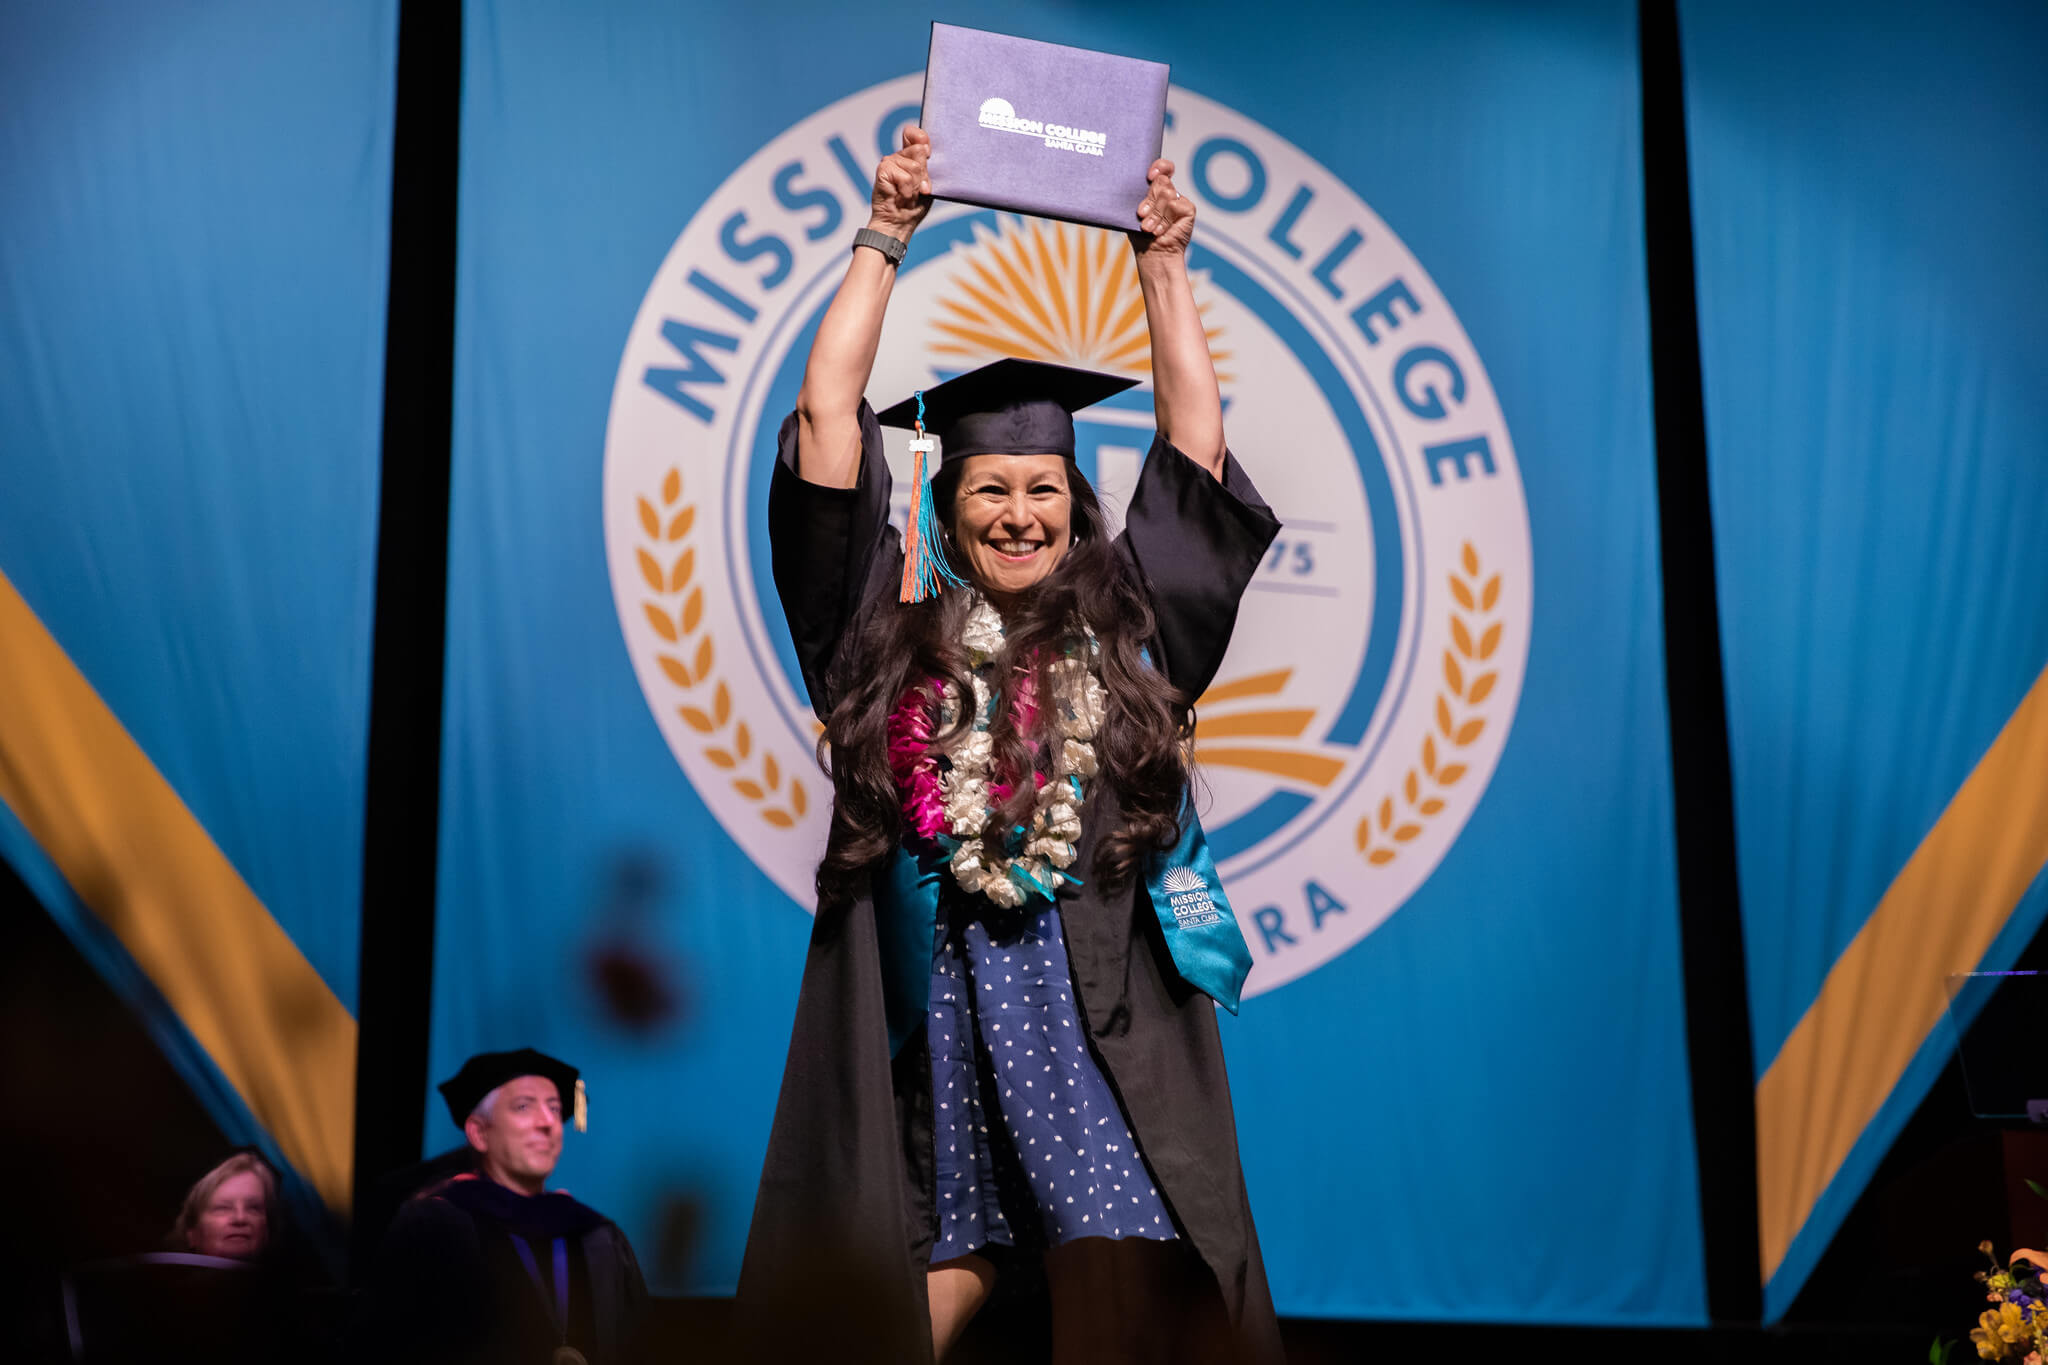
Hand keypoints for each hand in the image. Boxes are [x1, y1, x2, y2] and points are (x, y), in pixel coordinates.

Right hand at [869, 124, 933, 240]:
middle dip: (923, 174)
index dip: (922, 139)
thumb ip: (926, 166)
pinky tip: (902, 195)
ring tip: (909, 194)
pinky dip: (906, 189)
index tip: (929, 154)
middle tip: (919, 188)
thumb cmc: (914, 205)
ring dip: (915, 185)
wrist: (899, 223)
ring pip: (913, 166)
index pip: (916, 134)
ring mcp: (890, 162)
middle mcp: (900, 156)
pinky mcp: (883, 170)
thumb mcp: (926, 184)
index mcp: (912, 156)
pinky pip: (904, 176)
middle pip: (918, 150)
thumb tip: (923, 148)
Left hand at [1130, 159, 1193, 258]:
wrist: (1152, 254)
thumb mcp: (1135, 211)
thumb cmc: (1141, 234)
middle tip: (1142, 215)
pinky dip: (1164, 220)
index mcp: (1156, 189)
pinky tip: (1160, 230)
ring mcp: (1179, 200)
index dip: (1159, 167)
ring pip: (1166, 194)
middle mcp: (1169, 192)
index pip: (1163, 168)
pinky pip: (1174, 205)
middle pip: (1161, 182)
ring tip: (1149, 228)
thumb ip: (1138, 195)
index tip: (1150, 176)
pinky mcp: (1188, 209)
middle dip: (1150, 200)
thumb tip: (1133, 182)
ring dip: (1154, 214)